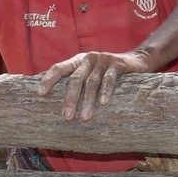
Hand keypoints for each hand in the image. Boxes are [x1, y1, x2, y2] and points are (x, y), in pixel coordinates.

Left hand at [37, 49, 157, 120]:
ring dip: (87, 101)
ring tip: (84, 118)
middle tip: (66, 116)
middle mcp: (88, 58)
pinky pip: (110, 79)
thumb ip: (77, 80)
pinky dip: (106, 91)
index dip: (49, 79)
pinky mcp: (117, 64)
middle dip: (70, 98)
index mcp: (78, 61)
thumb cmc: (108, 72)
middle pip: (75, 79)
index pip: (60, 68)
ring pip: (92, 82)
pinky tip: (103, 103)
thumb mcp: (90, 72)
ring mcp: (103, 60)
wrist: (137, 61)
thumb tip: (55, 100)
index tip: (40, 93)